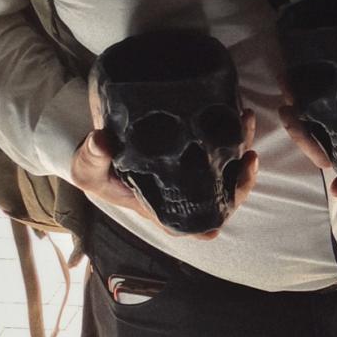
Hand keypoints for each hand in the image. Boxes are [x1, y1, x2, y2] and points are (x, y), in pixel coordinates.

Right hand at [72, 101, 257, 240]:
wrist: (100, 146)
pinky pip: (222, 146)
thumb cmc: (96, 168)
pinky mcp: (195, 151)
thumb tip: (101, 141)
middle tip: (249, 155)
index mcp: (163, 209)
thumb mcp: (87, 169)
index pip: (192, 224)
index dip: (211, 221)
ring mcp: (193, 173)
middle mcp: (184, 195)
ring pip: (228, 169)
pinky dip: (233, 132)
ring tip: (247, 120)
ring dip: (242, 147)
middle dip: (241, 179)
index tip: (224, 213)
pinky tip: (239, 111)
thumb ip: (91, 159)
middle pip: (222, 196)